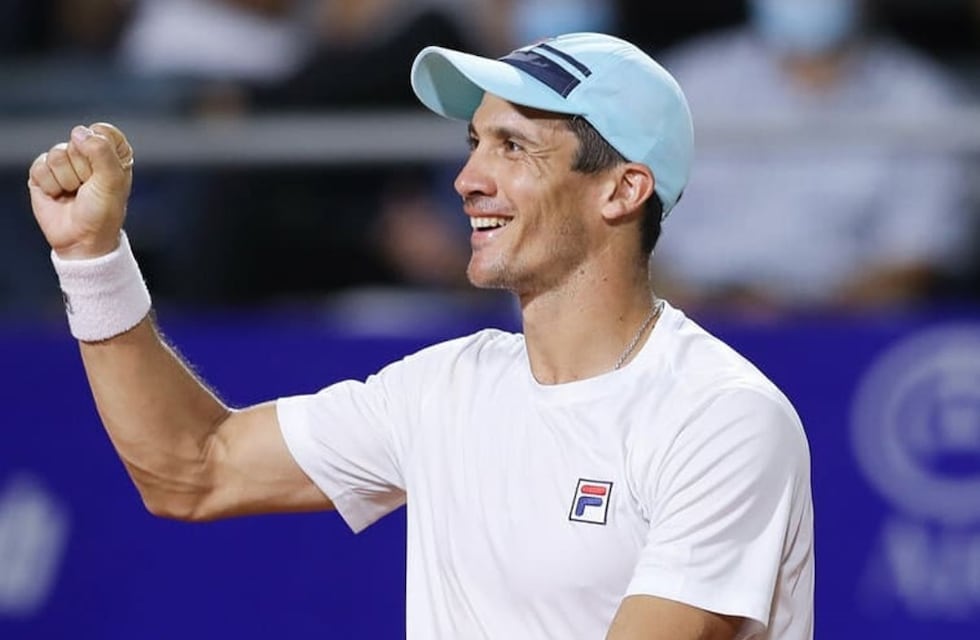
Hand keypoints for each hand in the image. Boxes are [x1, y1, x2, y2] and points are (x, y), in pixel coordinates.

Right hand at [28, 123, 134, 259]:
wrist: (82, 239)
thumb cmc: (103, 212)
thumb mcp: (112, 181)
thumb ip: (101, 151)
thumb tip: (79, 132)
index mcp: (111, 154)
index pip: (103, 130)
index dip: (101, 149)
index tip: (106, 171)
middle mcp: (87, 155)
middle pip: (77, 140)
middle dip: (83, 167)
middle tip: (89, 187)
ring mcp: (64, 163)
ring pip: (57, 153)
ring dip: (67, 178)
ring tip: (75, 193)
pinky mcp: (43, 173)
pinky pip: (40, 166)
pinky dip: (51, 184)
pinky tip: (59, 195)